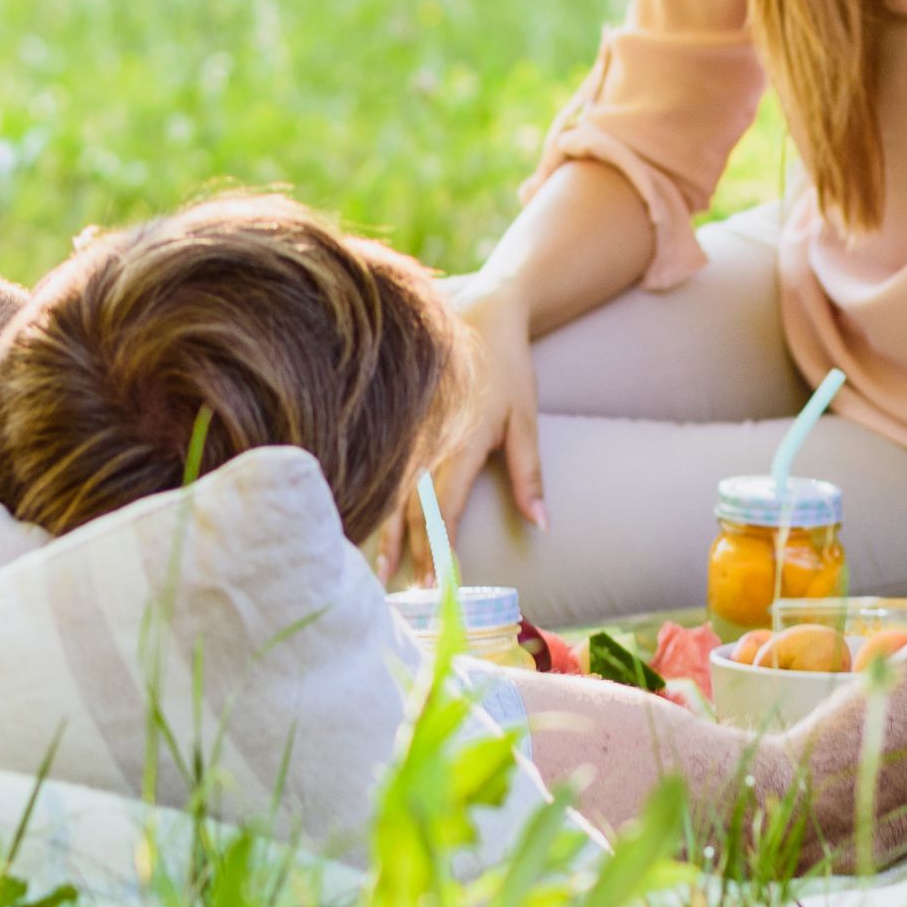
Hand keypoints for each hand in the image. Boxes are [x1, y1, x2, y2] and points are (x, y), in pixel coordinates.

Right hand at [375, 272, 547, 582]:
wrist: (481, 311)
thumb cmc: (508, 369)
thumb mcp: (526, 420)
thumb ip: (528, 474)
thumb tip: (540, 525)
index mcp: (461, 441)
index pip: (445, 507)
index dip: (440, 547)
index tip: (439, 582)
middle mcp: (429, 439)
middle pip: (413, 507)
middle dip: (411, 552)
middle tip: (409, 594)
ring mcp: (410, 428)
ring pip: (392, 491)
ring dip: (387, 533)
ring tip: (379, 572)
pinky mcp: (402, 421)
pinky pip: (386, 469)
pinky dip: (378, 501)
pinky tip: (365, 525)